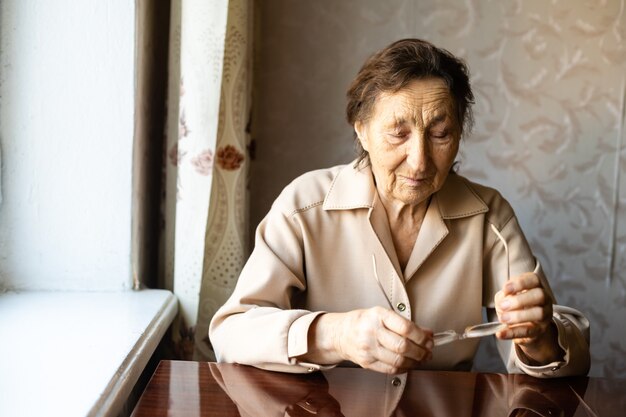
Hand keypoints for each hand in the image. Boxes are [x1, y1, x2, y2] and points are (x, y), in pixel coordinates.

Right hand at [306, 306, 432, 373]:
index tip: (429, 340)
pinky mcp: (367, 362)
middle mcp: (372, 331)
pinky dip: (404, 368)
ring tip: (421, 359)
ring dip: (415, 362)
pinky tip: (409, 364)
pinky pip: (390, 369)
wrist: (340, 333)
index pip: (405, 328)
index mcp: (378, 315)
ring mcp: (368, 348)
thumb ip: (405, 324)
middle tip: (428, 352)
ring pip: (398, 360)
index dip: (421, 337)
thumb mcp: (383, 315)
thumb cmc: (364, 322)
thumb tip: (428, 334)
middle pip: (403, 346)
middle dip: (421, 352)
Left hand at [495, 272, 562, 363]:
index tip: (505, 289)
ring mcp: (544, 316)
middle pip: (540, 295)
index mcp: (536, 287)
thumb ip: (505, 296)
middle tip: (503, 306)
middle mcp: (544, 300)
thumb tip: (504, 300)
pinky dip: (512, 333)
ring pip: (538, 313)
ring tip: (502, 319)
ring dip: (518, 316)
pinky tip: (500, 333)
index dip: (520, 283)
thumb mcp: (507, 297)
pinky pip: (528, 332)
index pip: (534, 279)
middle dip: (519, 300)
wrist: (525, 327)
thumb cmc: (514, 306)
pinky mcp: (539, 331)